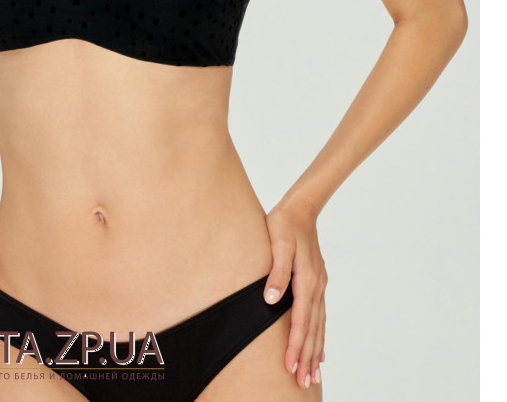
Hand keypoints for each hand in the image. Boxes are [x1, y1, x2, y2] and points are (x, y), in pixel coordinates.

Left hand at [263, 200, 326, 388]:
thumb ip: (276, 271)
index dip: (294, 344)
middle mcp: (316, 286)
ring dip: (315, 351)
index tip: (289, 366)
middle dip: (307, 357)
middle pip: (313, 329)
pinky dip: (320, 336)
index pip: (300, 320)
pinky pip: (321, 316)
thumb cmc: (285, 223)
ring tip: (312, 375)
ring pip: (319, 326)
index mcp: (306, 279)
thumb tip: (271, 300)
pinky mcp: (317, 283)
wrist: (301, 208)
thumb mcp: (278, 242)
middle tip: (302, 382)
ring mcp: (319, 285)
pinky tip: (320, 350)